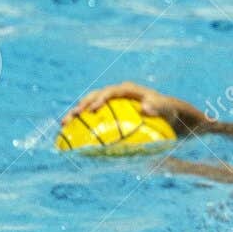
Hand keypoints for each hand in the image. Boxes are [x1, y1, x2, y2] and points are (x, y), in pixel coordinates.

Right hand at [64, 81, 208, 134]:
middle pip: (94, 98)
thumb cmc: (168, 112)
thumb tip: (145, 108)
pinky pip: (95, 121)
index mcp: (128, 90)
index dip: (99, 99)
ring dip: (76, 116)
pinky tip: (75, 141)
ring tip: (64, 127)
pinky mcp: (110, 115)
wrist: (169, 115)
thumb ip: (157, 106)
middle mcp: (117, 95)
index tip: (92, 110)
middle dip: (80, 107)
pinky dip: (85, 128)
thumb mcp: (167, 108)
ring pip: (89, 108)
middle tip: (71, 118)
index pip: (110, 92)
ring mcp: (112, 104)